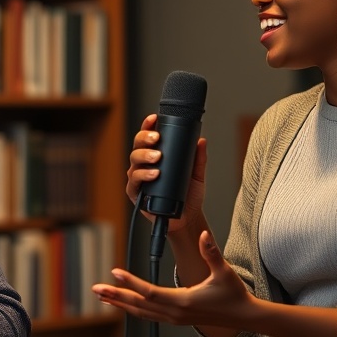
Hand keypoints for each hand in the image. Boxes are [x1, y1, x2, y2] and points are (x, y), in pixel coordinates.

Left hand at [92, 230, 251, 329]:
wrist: (243, 316)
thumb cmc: (233, 294)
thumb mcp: (224, 271)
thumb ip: (212, 253)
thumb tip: (204, 235)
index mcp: (183, 301)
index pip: (149, 292)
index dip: (131, 282)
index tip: (115, 272)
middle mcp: (174, 312)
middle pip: (138, 305)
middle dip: (115, 296)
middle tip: (95, 289)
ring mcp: (174, 318)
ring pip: (140, 313)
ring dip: (120, 304)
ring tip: (102, 297)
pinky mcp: (175, 319)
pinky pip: (148, 315)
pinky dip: (133, 309)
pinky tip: (123, 304)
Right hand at [127, 114, 207, 232]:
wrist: (186, 218)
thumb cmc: (188, 195)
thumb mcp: (196, 174)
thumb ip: (198, 158)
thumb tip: (201, 141)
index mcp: (154, 156)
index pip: (148, 137)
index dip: (148, 126)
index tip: (154, 118)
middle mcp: (143, 165)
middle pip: (137, 146)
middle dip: (145, 139)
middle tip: (157, 138)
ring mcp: (137, 178)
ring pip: (134, 161)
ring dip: (145, 156)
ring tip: (158, 157)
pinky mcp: (135, 193)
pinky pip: (134, 181)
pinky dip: (144, 175)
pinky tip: (154, 174)